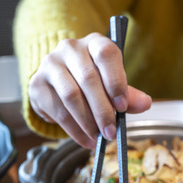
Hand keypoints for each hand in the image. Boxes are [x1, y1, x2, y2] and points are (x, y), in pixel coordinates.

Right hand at [28, 32, 151, 148]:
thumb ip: (128, 94)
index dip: (116, 80)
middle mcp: (70, 48)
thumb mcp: (112, 83)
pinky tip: (85, 140)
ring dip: (87, 122)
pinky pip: (57, 110)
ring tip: (98, 138)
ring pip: (71, 96)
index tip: (123, 106)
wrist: (56, 81)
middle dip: (102, 110)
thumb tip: (145, 103)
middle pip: (88, 79)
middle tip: (111, 132)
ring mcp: (50, 64)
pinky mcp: (37, 84)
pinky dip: (74, 130)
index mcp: (94, 42)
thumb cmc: (90, 80)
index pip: (106, 54)